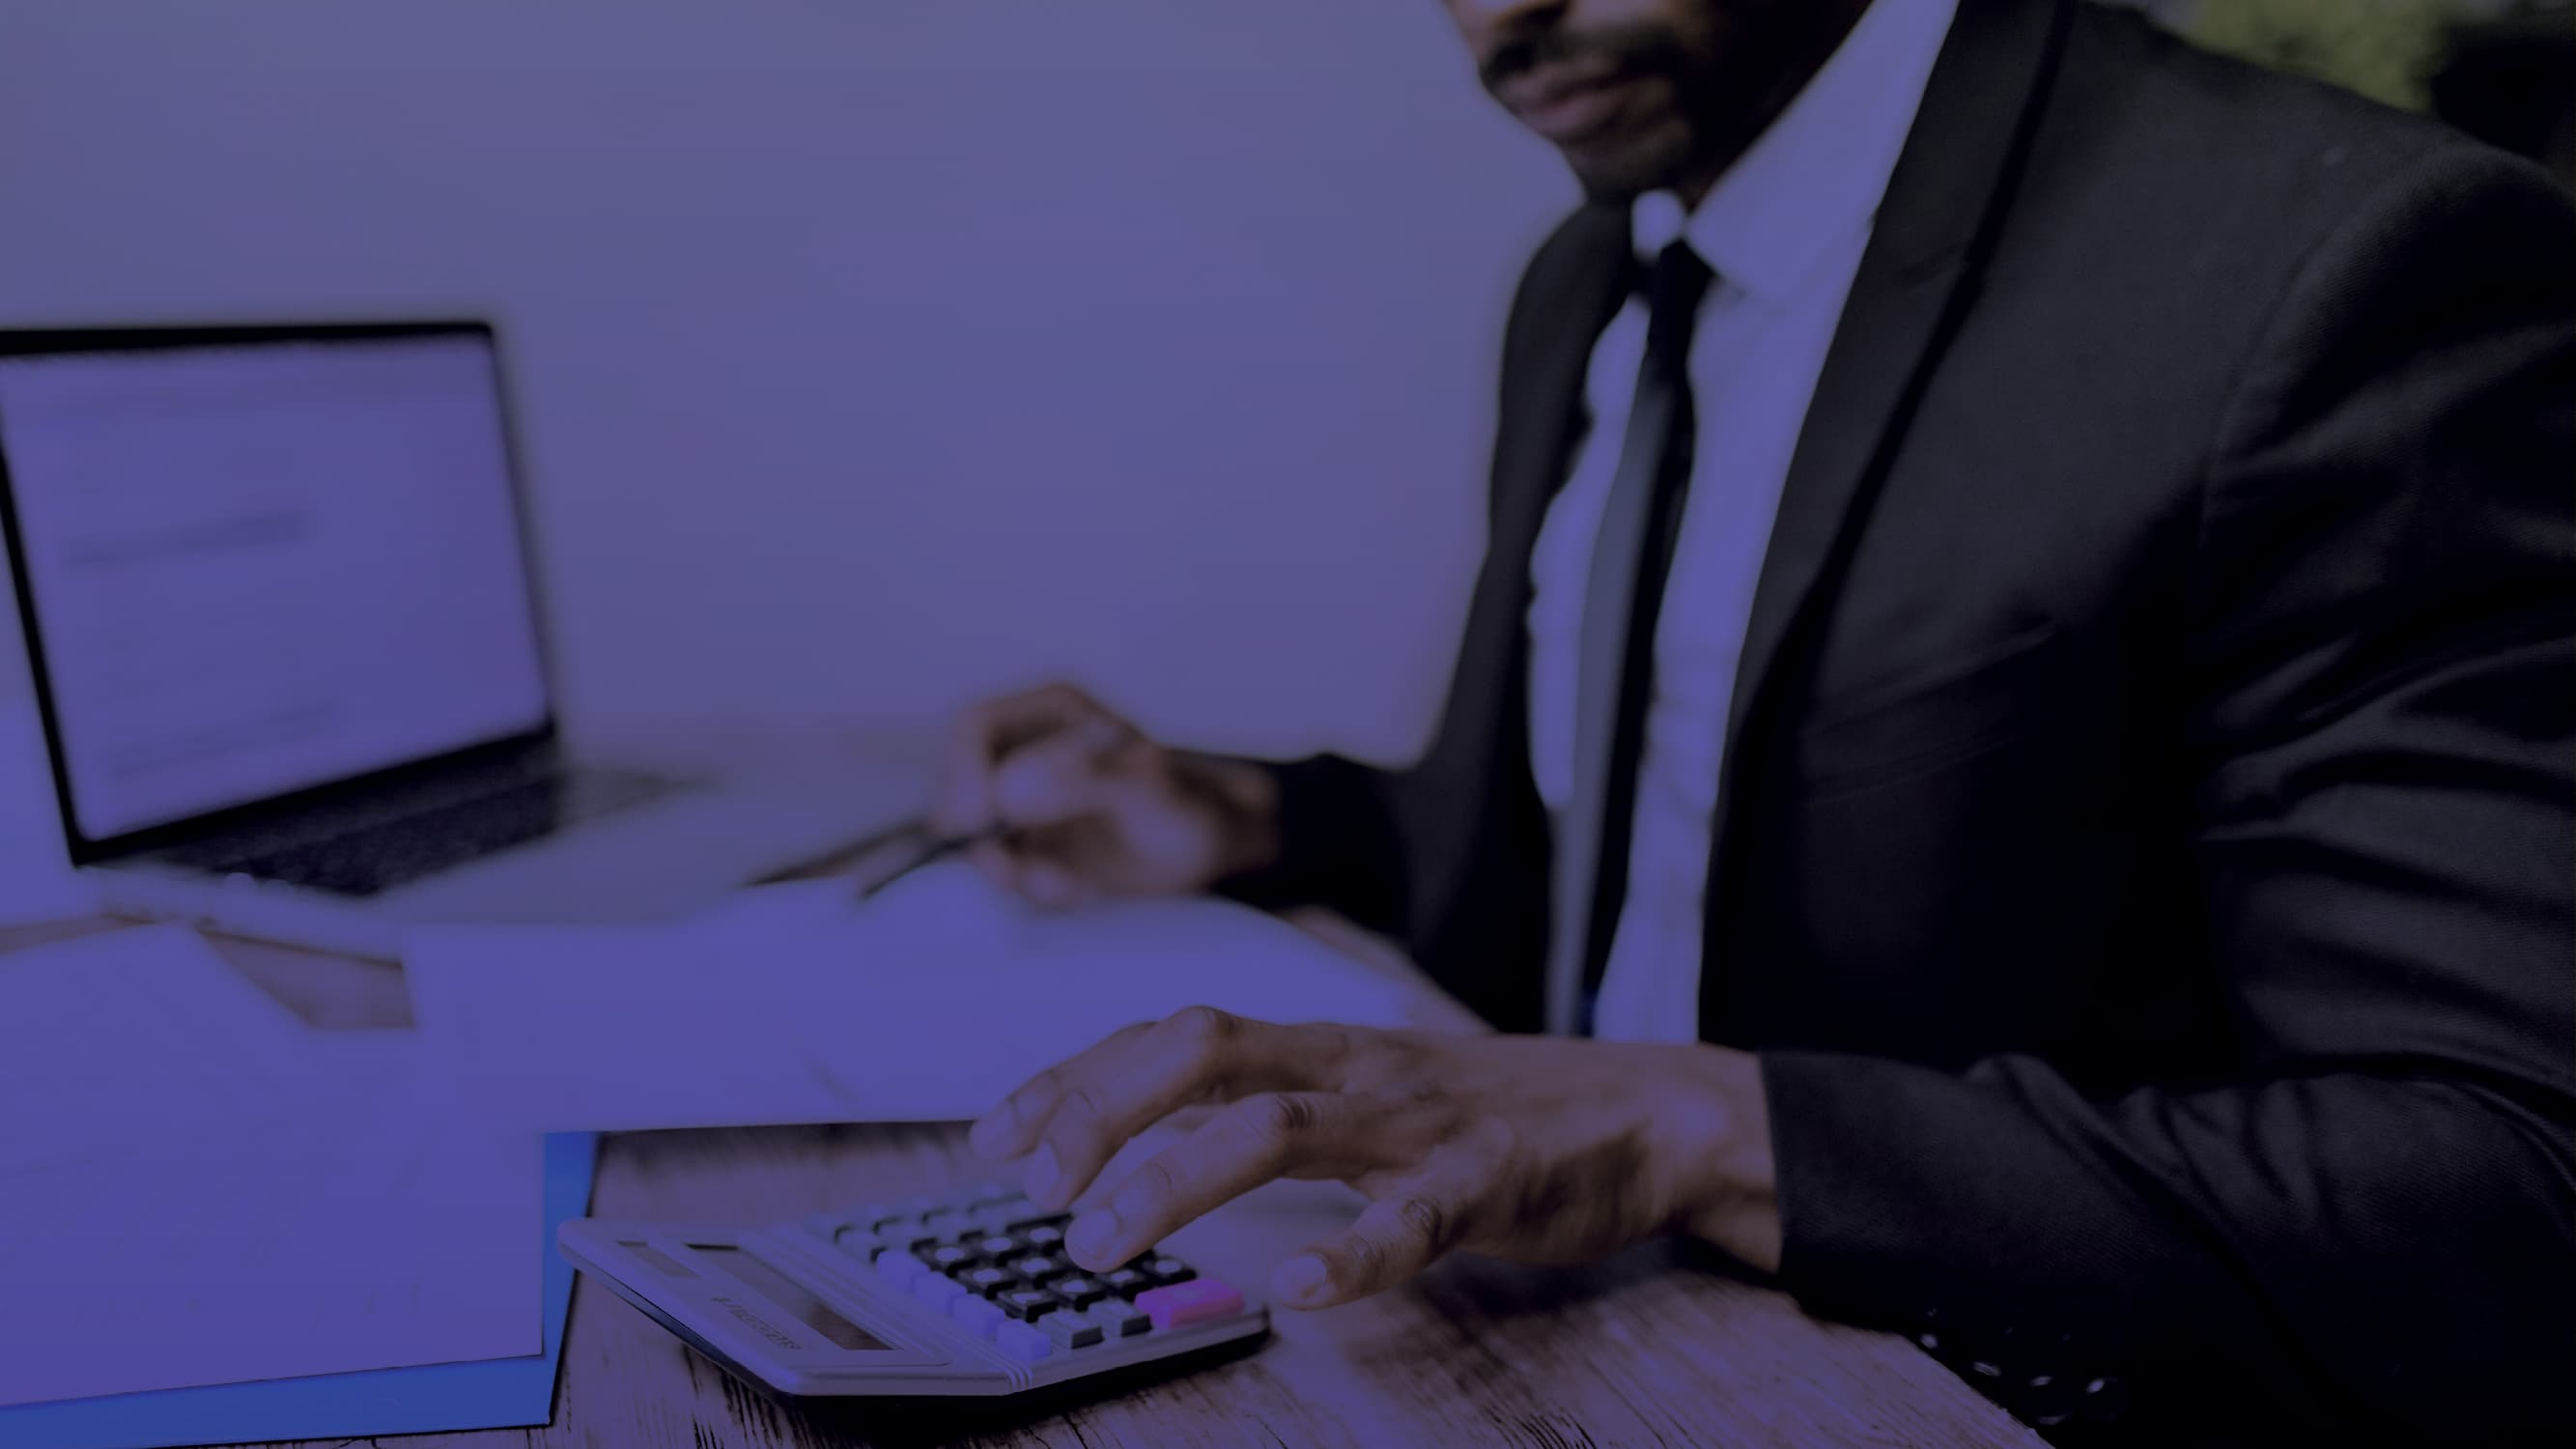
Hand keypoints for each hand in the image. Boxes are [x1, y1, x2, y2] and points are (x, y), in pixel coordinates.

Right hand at [931, 683, 1280, 907]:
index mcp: (1051, 711)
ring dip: (1014, 871)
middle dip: (986, 838)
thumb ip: (1085, 779)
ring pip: (976, 837)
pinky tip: (1078, 889)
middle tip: (1023, 874)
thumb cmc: (1187, 805)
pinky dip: (1033, 887)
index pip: (974, 728)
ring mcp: (1022, 799)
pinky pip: (1003, 870)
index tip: (979, 825)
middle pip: (960, 786)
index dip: (962, 774)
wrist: (1209, 849)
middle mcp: (1027, 749)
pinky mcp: (1027, 844)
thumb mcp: (1147, 789)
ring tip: (1071, 884)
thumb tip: (1010, 789)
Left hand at [967, 1008, 1780, 1308]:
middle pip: (1201, 1052)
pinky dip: (1351, 1251)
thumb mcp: (1361, 1089)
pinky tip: (1296, 1289)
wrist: (1648, 1109)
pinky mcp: (1487, 1177)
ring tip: (1104, 1240)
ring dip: (1174, 1179)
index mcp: (1315, 1045)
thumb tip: (1145, 1140)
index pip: (1168, 1037)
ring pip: (1278, 1126)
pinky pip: (1413, 1214)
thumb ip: (1268, 1102)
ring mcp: (1418, 1118)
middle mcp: (1350, 1064)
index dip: (1073, 1078)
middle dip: (1099, 1109)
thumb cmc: (1489, 1110)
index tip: (995, 1135)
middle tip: (1034, 1187)